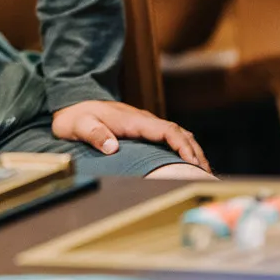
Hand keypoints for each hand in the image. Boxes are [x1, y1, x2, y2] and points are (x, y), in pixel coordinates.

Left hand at [52, 100, 210, 172]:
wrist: (72, 104)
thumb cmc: (75, 117)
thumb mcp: (79, 126)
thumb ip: (95, 134)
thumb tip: (113, 147)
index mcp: (133, 120)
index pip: (166, 130)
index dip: (182, 146)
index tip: (194, 162)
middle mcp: (143, 120)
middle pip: (178, 133)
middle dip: (195, 152)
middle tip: (207, 175)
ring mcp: (144, 124)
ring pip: (177, 134)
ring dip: (192, 150)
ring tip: (204, 172)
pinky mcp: (142, 130)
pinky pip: (168, 138)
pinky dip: (182, 149)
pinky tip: (187, 163)